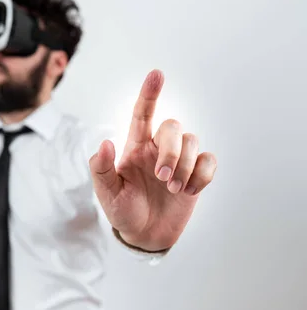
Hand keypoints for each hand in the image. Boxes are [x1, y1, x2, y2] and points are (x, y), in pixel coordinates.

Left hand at [89, 70, 216, 251]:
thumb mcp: (106, 193)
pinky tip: (189, 191)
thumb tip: (104, 143)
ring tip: (174, 190)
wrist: (145, 234)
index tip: (156, 74)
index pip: (141, 114)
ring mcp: (179, 160)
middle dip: (172, 151)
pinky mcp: (196, 174)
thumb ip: (101, 168)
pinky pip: (209, 160)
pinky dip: (202, 175)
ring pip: (193, 142)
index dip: (149, 94)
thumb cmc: (123, 210)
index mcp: (135, 147)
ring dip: (185, 166)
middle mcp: (158, 148)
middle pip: (173, 127)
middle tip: (162, 178)